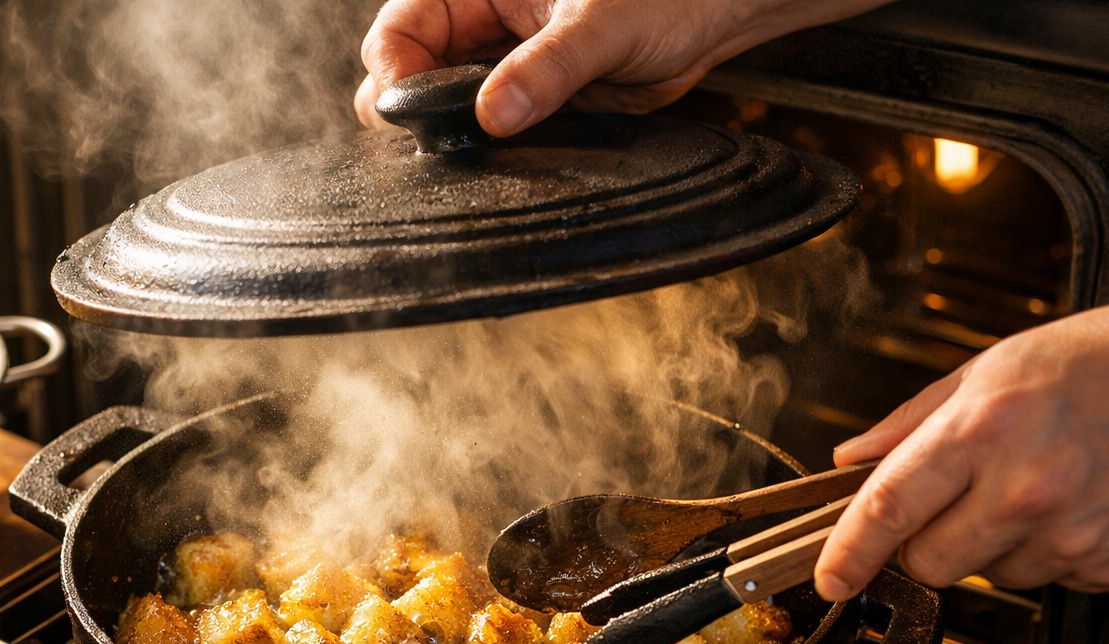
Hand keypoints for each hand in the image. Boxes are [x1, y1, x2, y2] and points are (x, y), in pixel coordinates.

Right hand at [355, 0, 890, 136]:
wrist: (715, 16)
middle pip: (411, 72)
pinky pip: (489, 131)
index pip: (402, 29)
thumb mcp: (602, 25)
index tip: (403, 110)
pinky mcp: (529, 102)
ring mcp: (502, 66)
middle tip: (430, 141)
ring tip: (461, 155)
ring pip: (444, 108)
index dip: (393, 70)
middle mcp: (483, 24)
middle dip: (411, 109)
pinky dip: (485, 150)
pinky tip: (492, 162)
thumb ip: (548, 68)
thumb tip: (493, 113)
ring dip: (447, 134)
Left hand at [815, 300, 1108, 598]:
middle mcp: (1027, 489)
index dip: (849, 553)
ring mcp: (1074, 533)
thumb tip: (852, 461)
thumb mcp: (989, 370)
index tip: (830, 579)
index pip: (888, 511)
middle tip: (958, 500)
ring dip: (995, 545)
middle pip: (930, 563)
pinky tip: (1074, 504)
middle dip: (926, 542)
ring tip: (1036, 487)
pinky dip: (1050, 551)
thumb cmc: (1095, 363)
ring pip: (990, 577)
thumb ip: (910, 423)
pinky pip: (1051, 579)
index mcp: (982, 432)